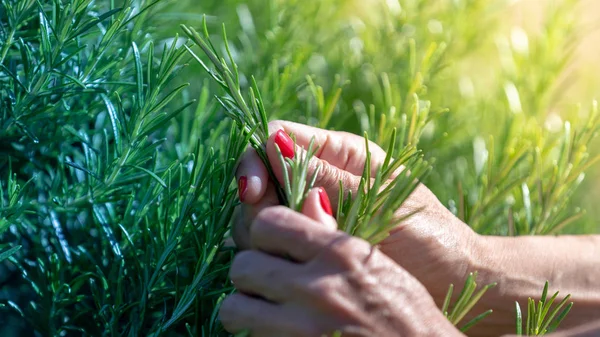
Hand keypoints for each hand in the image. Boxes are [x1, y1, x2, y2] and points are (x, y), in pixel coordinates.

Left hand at [221, 188, 461, 335]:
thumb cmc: (408, 314)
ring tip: (264, 313)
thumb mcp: (376, 264)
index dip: (264, 232)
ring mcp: (301, 328)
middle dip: (250, 273)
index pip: (267, 222)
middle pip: (243, 265)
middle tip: (266, 282)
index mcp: (339, 254)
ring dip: (245, 309)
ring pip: (233, 308)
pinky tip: (279, 333)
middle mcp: (317, 288)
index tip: (272, 244)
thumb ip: (334, 233)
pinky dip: (257, 335)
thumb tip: (307, 195)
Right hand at [233, 120, 478, 300]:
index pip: (277, 137)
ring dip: (263, 231)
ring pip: (261, 211)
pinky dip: (272, 251)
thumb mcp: (379, 202)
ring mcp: (314, 211)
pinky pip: (275, 240)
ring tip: (292, 255)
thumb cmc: (428, 235)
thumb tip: (273, 143)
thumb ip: (326, 176)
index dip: (256, 160)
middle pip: (261, 176)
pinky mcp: (313, 243)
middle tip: (276, 232)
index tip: (253, 192)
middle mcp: (320, 178)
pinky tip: (289, 267)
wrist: (452, 280)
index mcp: (339, 154)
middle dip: (258, 203)